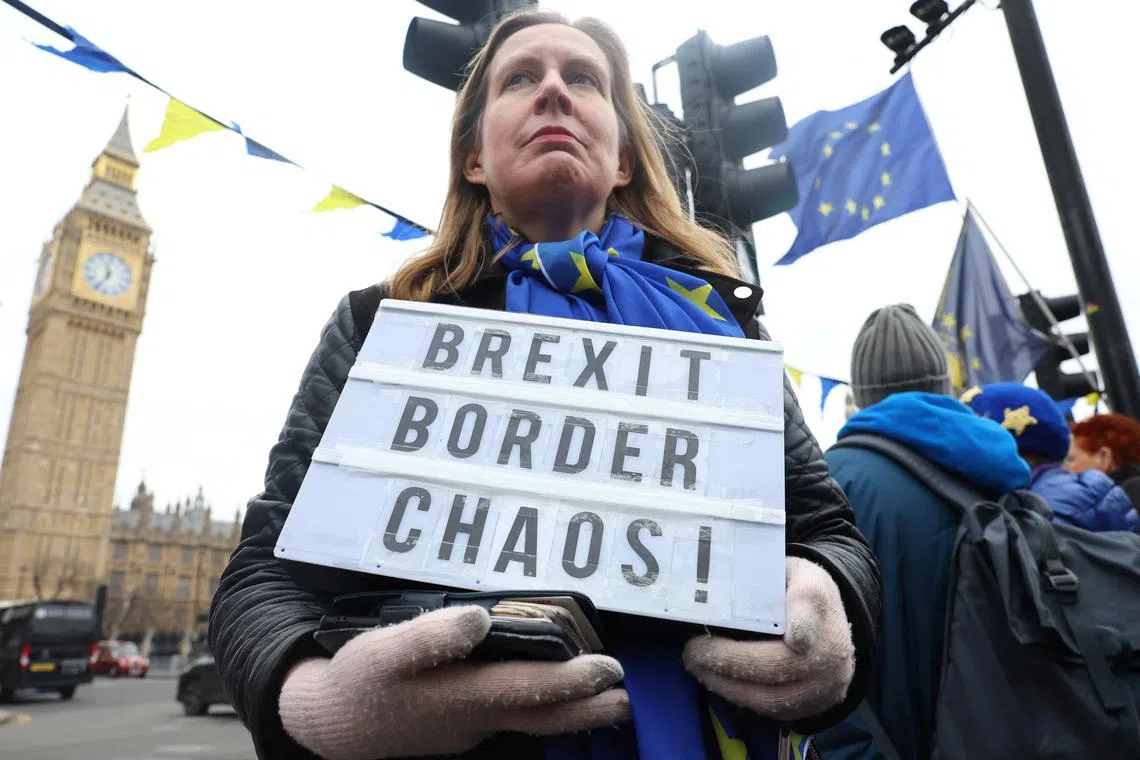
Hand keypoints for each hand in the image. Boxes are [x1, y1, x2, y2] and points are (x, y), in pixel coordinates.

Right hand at [279, 605, 629, 759]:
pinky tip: (546, 700)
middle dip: (586, 709)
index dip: (571, 681)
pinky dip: (540, 710)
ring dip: (569, 713)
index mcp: (462, 697)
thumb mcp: (382, 653)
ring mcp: (468, 727)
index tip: (609, 670)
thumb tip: (480, 619)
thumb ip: (430, 637)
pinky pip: (511, 718)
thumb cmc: (358, 682)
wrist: (329, 724)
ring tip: (606, 703)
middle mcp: (474, 718)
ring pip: (529, 722)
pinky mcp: (458, 724)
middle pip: (542, 717)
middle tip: (626, 699)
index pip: (528, 690)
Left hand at [683, 557, 853, 721]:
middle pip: (778, 664)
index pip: (810, 615)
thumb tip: (718, 585)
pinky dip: (742, 698)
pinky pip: (775, 711)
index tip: (791, 636)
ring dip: (728, 685)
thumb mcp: (786, 568)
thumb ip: (764, 574)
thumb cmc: (796, 590)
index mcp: (820, 605)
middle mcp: (831, 651)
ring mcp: (827, 684)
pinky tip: (718, 682)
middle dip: (729, 662)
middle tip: (693, 653)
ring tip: (698, 669)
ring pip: (774, 697)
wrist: (833, 619)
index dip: (802, 625)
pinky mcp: (817, 706)